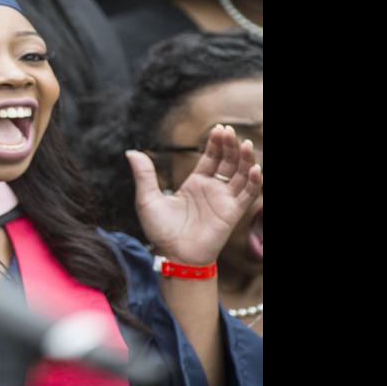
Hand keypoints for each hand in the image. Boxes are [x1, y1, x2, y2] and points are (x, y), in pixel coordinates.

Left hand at [127, 125, 262, 265]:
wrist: (173, 255)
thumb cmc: (160, 231)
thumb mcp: (147, 199)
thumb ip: (144, 175)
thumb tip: (131, 152)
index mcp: (195, 183)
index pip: (211, 157)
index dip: (216, 143)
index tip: (218, 129)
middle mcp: (212, 189)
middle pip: (228, 161)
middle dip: (231, 146)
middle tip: (229, 132)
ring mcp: (224, 200)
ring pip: (241, 174)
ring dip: (246, 159)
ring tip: (246, 144)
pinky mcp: (232, 213)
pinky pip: (248, 195)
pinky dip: (254, 181)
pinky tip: (254, 168)